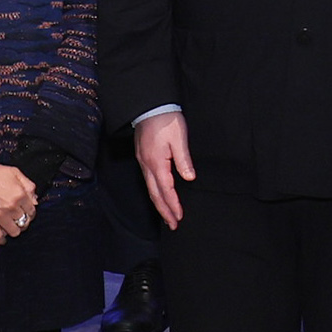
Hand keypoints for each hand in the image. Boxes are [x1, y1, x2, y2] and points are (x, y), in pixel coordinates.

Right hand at [133, 111, 195, 229]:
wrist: (150, 106)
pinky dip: (154, 192)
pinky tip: (159, 195)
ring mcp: (143, 162)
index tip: (179, 218)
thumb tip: (189, 178)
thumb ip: (183, 160)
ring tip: (167, 216)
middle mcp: (147, 165)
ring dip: (158, 204)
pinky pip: (148, 180)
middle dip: (164, 211)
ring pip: (150, 188)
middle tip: (173, 225)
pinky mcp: (143, 157)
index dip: (173, 205)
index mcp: (157, 163)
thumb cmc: (166, 120)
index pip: (166, 190)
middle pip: (155, 194)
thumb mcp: (179, 138)